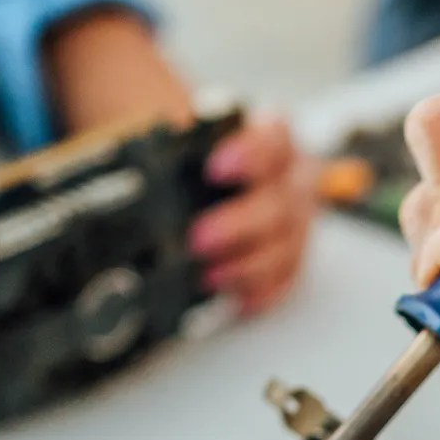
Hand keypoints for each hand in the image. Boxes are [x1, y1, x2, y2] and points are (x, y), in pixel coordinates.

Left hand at [190, 113, 319, 314]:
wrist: (217, 182)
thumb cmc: (202, 163)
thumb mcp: (189, 144)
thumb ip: (176, 148)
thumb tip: (144, 163)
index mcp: (273, 143)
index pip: (274, 141)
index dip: (250, 155)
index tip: (215, 169)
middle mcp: (291, 182)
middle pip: (280, 204)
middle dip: (239, 225)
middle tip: (199, 240)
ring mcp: (295, 223)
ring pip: (285, 247)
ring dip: (247, 266)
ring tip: (208, 275)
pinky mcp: (291, 257)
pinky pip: (286, 279)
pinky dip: (262, 291)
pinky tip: (236, 298)